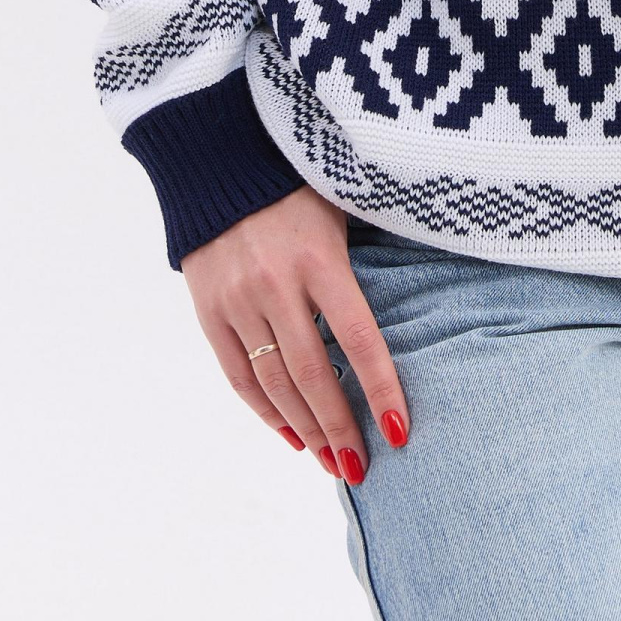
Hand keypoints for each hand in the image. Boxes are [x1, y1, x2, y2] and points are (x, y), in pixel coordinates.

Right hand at [180, 183, 409, 482]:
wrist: (214, 153)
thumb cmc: (296, 178)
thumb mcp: (340, 203)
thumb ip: (364, 255)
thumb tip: (413, 302)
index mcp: (318, 256)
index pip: (356, 336)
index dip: (379, 387)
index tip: (398, 432)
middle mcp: (274, 282)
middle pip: (312, 374)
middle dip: (340, 427)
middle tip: (360, 467)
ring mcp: (236, 299)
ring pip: (275, 383)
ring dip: (305, 429)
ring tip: (332, 463)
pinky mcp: (208, 309)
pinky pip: (238, 374)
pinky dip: (265, 411)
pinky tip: (291, 435)